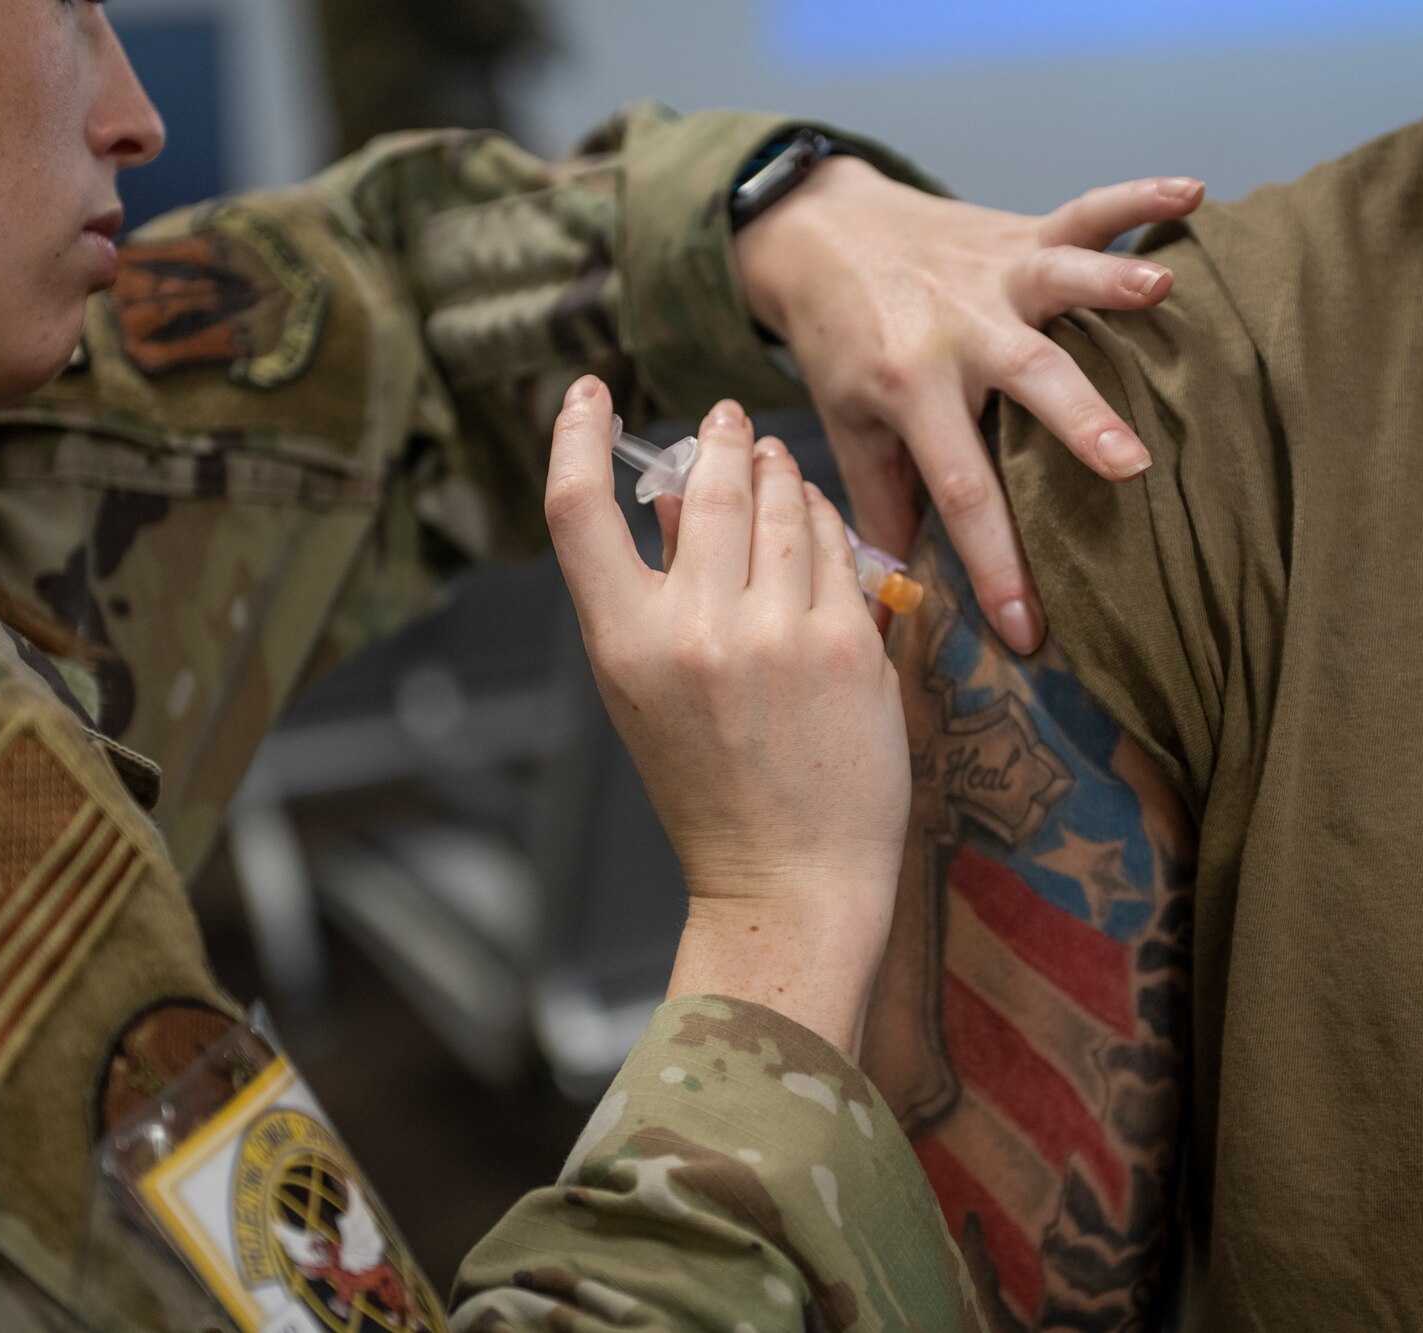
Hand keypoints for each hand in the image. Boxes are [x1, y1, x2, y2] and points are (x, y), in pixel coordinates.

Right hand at [545, 377, 908, 1053]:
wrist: (788, 882)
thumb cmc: (714, 791)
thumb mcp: (648, 695)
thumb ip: (655, 594)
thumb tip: (675, 495)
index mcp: (623, 646)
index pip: (577, 511)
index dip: (576, 438)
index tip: (588, 391)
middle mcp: (694, 633)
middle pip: (702, 488)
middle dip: (716, 439)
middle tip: (724, 418)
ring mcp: (776, 636)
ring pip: (778, 503)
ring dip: (774, 468)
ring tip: (771, 458)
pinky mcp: (847, 643)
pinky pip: (834, 546)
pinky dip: (823, 519)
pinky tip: (817, 517)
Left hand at [735, 158, 1204, 652]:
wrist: (818, 235)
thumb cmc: (840, 343)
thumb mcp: (846, 426)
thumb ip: (880, 503)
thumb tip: (901, 593)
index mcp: (909, 390)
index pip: (959, 490)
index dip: (995, 561)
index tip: (1031, 628)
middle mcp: (957, 331)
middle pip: (1024, 379)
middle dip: (1078, 421)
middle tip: (1130, 466)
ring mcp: (992, 277)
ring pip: (1059, 280)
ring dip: (1109, 282)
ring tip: (1162, 288)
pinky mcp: (1016, 235)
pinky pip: (1081, 213)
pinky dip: (1136, 198)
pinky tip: (1192, 192)